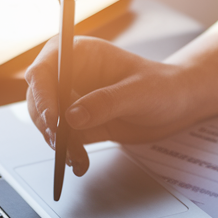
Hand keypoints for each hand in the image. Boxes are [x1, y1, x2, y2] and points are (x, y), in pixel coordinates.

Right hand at [25, 36, 195, 174]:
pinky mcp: (80, 123)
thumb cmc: (162, 86)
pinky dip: (68, 153)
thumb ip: (106, 102)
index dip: (41, 94)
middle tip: (60, 144)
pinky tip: (80, 163)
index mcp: (80, 54)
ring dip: (58, 143)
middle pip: (39, 98)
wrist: (178, 104)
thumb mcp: (139, 92)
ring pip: (48, 122)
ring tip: (77, 158)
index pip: (45, 69)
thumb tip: (72, 117)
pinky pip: (64, 139)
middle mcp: (70, 75)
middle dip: (46, 124)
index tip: (51, 119)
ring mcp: (73, 99)